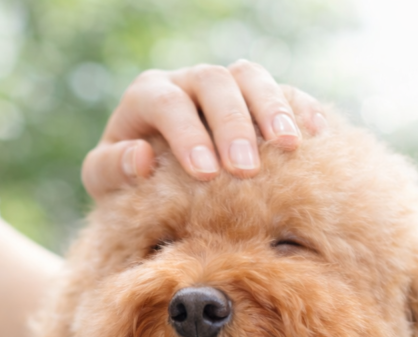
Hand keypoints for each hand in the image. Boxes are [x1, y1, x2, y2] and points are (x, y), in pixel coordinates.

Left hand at [81, 60, 326, 199]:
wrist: (146, 177)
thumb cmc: (123, 178)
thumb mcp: (102, 179)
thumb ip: (111, 168)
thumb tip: (141, 157)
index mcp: (148, 94)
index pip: (168, 103)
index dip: (187, 135)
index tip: (204, 173)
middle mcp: (186, 80)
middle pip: (215, 83)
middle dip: (232, 126)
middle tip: (246, 171)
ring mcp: (223, 84)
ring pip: (250, 76)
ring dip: (272, 109)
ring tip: (289, 148)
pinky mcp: (254, 96)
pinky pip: (283, 89)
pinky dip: (300, 107)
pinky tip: (315, 135)